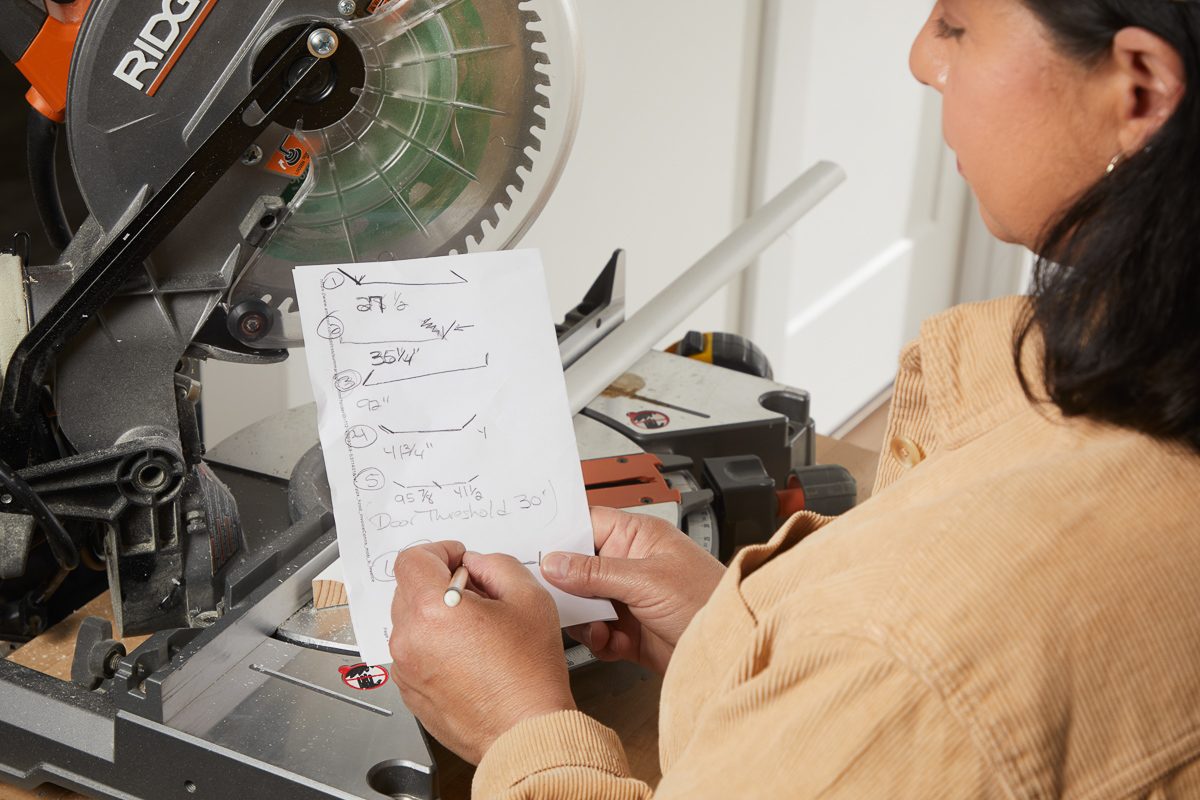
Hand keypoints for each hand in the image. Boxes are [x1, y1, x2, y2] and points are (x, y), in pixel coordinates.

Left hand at [389, 543, 575, 763]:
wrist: (525, 733)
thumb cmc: (528, 676)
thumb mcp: (529, 599)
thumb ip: (498, 566)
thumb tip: (478, 565)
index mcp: (432, 610)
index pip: (413, 559)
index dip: (439, 551)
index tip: (458, 560)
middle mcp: (410, 639)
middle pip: (409, 589)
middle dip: (439, 583)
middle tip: (475, 595)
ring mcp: (406, 669)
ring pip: (410, 622)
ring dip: (435, 615)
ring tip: (475, 630)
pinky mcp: (411, 692)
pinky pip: (414, 653)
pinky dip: (433, 646)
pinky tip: (468, 656)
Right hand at [540, 507, 724, 674]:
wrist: (732, 649)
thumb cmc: (710, 599)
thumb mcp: (647, 580)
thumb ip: (596, 572)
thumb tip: (554, 561)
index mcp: (637, 537)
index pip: (587, 524)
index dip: (559, 533)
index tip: (533, 545)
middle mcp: (630, 565)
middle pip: (578, 568)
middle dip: (567, 585)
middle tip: (560, 596)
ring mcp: (629, 599)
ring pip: (583, 604)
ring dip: (583, 619)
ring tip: (594, 625)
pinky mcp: (630, 632)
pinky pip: (597, 633)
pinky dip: (598, 641)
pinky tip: (610, 642)